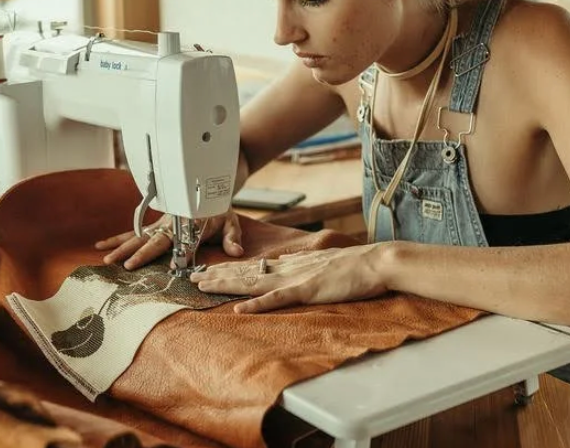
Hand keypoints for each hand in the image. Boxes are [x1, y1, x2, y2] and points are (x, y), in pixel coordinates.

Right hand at [95, 209, 243, 269]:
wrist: (210, 188)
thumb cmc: (219, 208)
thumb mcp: (231, 221)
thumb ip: (231, 237)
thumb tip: (236, 251)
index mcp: (190, 222)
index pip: (181, 241)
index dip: (172, 253)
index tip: (167, 266)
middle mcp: (172, 223)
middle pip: (153, 239)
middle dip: (138, 252)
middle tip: (125, 265)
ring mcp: (161, 223)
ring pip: (139, 235)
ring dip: (122, 246)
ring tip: (106, 257)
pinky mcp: (155, 224)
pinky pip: (136, 231)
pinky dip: (119, 238)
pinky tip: (103, 245)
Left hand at [190, 243, 387, 312]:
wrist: (376, 261)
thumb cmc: (355, 265)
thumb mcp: (322, 261)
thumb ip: (301, 263)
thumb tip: (284, 262)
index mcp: (292, 263)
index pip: (254, 266)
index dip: (230, 268)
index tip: (210, 268)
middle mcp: (288, 268)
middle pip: (247, 271)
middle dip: (219, 274)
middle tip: (193, 277)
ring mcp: (296, 278)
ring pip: (254, 282)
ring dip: (227, 284)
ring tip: (204, 286)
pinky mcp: (308, 290)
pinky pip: (278, 299)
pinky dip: (258, 304)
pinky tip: (240, 308)